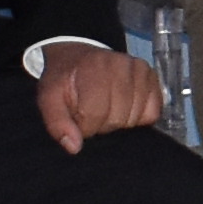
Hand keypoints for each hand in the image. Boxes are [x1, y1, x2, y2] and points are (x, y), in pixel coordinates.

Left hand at [33, 42, 167, 150]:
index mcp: (93, 69)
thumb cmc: (64, 80)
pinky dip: (139, 116)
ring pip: (134, 118)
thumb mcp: (49, 99)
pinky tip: (125, 107)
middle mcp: (120, 65)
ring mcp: (140, 70)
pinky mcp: (152, 77)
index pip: (94, 115)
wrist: (79, 56)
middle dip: (102, 124)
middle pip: (117, 118)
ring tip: (108, 108)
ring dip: (119, 121)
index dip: (85, 126)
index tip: (78, 117)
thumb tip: (75, 147)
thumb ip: (57, 123)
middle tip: (93, 111)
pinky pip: (153, 111)